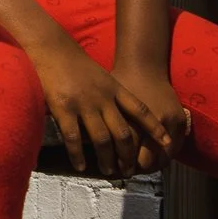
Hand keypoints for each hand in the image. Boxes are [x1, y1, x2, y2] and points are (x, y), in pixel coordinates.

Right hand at [29, 36, 153, 177]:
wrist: (50, 47)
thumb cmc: (73, 62)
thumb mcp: (100, 75)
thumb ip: (110, 95)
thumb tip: (119, 117)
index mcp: (114, 88)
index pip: (140, 111)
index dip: (154, 128)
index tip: (166, 143)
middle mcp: (102, 98)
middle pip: (123, 132)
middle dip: (129, 155)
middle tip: (130, 170)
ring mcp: (83, 104)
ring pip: (102, 139)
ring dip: (107, 159)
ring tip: (109, 171)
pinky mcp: (63, 108)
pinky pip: (74, 138)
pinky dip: (79, 155)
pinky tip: (81, 166)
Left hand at [110, 56, 192, 170]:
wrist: (143, 65)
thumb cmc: (117, 84)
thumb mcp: (105, 104)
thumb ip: (100, 126)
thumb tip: (87, 149)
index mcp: (130, 118)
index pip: (127, 153)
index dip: (120, 165)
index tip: (112, 170)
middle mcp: (152, 122)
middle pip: (146, 159)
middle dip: (135, 168)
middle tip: (124, 172)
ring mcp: (169, 122)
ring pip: (163, 158)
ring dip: (150, 166)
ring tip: (137, 168)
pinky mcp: (180, 121)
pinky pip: (174, 148)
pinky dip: (163, 157)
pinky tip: (152, 160)